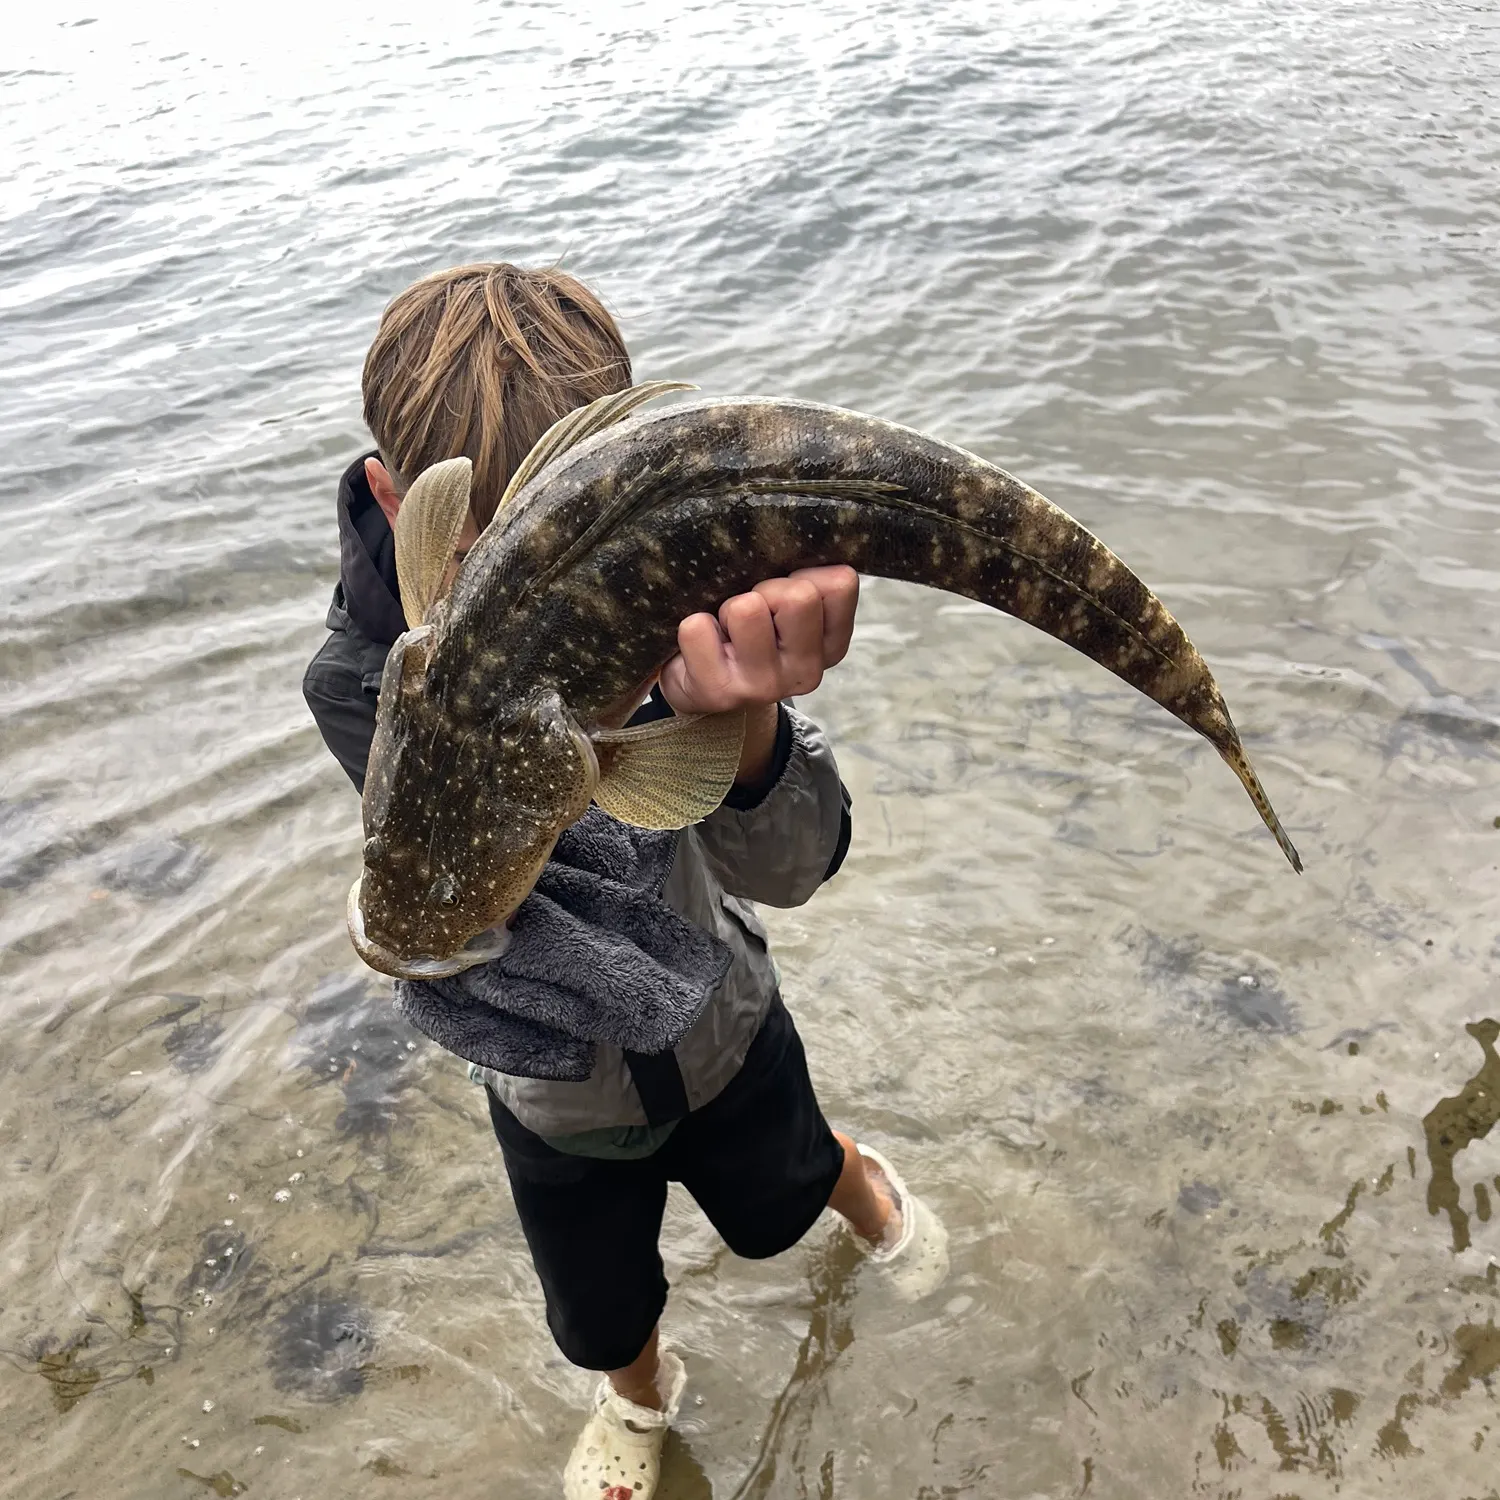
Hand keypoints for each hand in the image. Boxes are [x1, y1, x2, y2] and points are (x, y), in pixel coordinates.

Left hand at [659, 565, 859, 714]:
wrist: (701, 688)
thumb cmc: (748, 633)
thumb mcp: (786, 607)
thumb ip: (807, 579)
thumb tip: (795, 537)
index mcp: (831, 645)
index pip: (840, 584)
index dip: (803, 574)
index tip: (782, 594)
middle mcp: (807, 671)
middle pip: (799, 595)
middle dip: (765, 589)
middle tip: (749, 612)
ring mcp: (765, 686)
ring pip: (748, 609)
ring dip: (728, 608)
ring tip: (726, 628)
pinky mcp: (721, 692)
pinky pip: (698, 629)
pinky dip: (694, 626)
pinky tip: (703, 646)